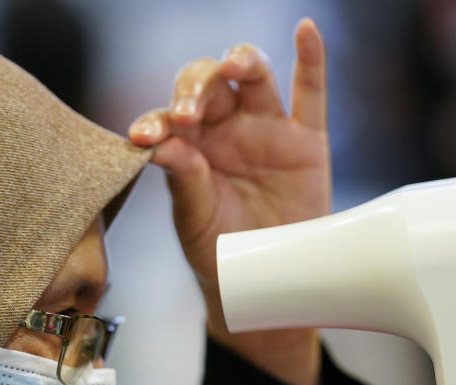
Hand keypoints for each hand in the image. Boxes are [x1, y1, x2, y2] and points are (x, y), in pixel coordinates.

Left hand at [128, 18, 329, 384]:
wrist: (266, 283)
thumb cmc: (222, 252)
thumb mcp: (195, 221)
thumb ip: (183, 181)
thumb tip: (162, 146)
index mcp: (189, 146)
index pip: (167, 117)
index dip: (156, 120)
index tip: (144, 136)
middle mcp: (224, 129)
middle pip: (208, 84)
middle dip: (194, 90)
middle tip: (187, 115)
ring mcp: (265, 130)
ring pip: (253, 77)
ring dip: (239, 64)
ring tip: (231, 69)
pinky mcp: (306, 140)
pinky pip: (311, 93)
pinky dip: (312, 59)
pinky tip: (306, 30)